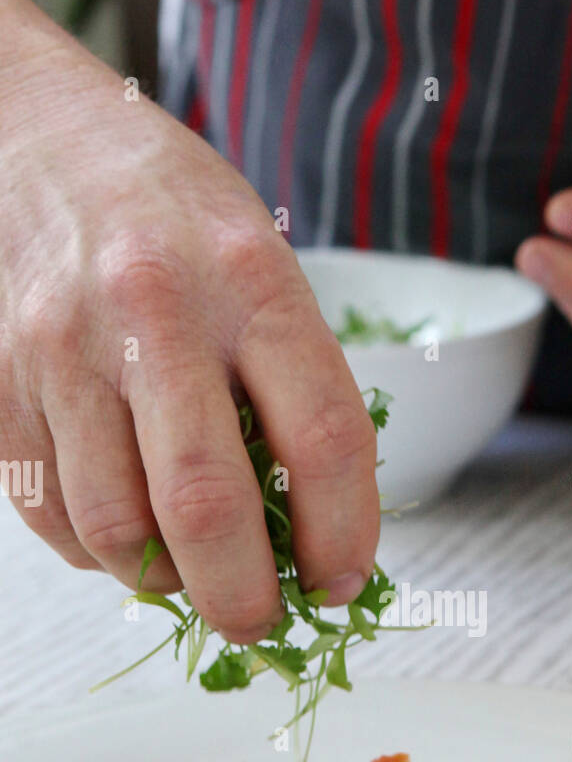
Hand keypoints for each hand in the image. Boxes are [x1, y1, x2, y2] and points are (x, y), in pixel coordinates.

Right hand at [0, 0, 378, 641]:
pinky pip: (51, 515)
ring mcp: (64, 349)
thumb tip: (314, 533)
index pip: (322, 437)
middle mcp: (155, 312)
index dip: (343, 535)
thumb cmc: (174, 217)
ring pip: (116, 528)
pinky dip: (97, 554)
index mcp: (250, 281)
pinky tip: (126, 533)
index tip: (342, 583)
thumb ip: (293, 386)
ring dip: (164, 582)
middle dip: (245, 597)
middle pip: (208, 505)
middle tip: (261, 623)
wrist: (37, 139)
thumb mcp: (262, 268)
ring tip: (190, 574)